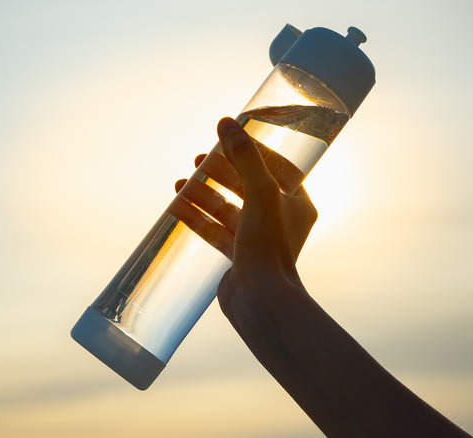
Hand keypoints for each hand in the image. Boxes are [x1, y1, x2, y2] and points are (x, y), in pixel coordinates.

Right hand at [167, 117, 317, 313]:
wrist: (261, 300)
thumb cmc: (268, 245)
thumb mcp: (259, 191)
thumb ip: (243, 156)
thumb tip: (226, 123)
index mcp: (297, 203)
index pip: (274, 168)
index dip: (249, 152)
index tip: (227, 140)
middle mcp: (280, 220)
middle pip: (246, 187)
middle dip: (220, 172)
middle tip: (198, 160)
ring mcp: (257, 240)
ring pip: (227, 209)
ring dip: (204, 194)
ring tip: (180, 183)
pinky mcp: (238, 257)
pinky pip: (215, 231)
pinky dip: (197, 218)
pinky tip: (176, 206)